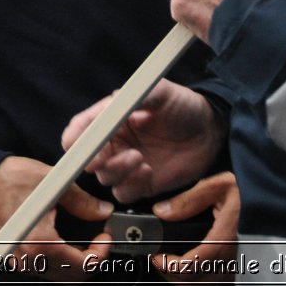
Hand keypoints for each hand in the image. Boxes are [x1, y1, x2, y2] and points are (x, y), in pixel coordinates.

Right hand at [0, 155, 112, 281]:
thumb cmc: (8, 179)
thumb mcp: (54, 183)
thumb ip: (83, 201)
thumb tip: (102, 211)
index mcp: (40, 242)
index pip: (82, 265)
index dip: (101, 252)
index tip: (104, 235)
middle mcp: (28, 257)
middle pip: (72, 277)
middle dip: (92, 259)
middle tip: (98, 238)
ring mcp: (21, 259)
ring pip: (59, 276)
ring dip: (76, 262)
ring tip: (84, 239)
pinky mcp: (16, 256)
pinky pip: (45, 269)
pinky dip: (61, 261)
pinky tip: (66, 240)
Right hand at [62, 80, 225, 203]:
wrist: (210, 130)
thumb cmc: (183, 106)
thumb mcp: (161, 92)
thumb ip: (137, 95)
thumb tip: (113, 101)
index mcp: (112, 119)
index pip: (81, 130)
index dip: (74, 137)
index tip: (76, 142)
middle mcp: (115, 143)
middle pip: (86, 158)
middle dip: (91, 159)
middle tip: (100, 158)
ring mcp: (127, 165)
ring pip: (105, 177)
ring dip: (116, 170)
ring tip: (139, 157)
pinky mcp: (141, 184)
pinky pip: (124, 193)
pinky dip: (131, 185)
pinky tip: (148, 171)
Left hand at [150, 172, 240, 285]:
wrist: (272, 202)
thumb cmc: (248, 192)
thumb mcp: (219, 186)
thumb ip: (189, 199)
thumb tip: (161, 211)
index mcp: (224, 237)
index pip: (192, 264)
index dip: (170, 266)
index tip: (157, 257)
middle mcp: (230, 257)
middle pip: (194, 282)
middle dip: (171, 273)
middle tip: (160, 259)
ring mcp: (235, 266)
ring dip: (183, 279)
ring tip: (171, 263)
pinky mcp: (238, 269)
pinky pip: (214, 283)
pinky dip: (196, 280)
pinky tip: (189, 267)